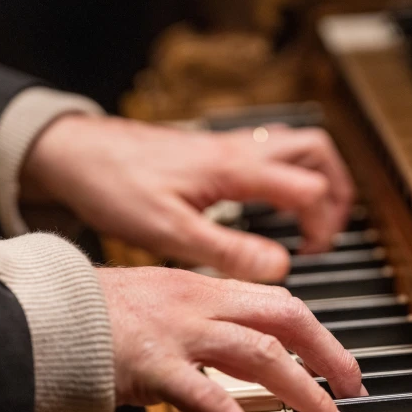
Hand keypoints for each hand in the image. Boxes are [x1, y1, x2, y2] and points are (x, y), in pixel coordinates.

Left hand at [21, 115, 354, 280]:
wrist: (74, 151)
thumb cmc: (113, 185)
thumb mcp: (169, 232)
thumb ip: (228, 250)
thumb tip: (279, 267)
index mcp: (235, 170)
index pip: (310, 188)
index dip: (324, 223)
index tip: (311, 253)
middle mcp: (239, 150)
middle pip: (317, 151)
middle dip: (337, 190)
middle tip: (331, 229)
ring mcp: (228, 145)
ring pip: (297, 144)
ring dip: (317, 176)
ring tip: (313, 215)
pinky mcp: (214, 149)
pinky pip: (271, 150)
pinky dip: (289, 172)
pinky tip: (272, 201)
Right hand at [98, 267, 363, 411]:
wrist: (42, 312)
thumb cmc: (94, 313)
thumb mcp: (157, 302)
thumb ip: (199, 319)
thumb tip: (236, 345)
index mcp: (203, 287)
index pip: (278, 301)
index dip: (317, 332)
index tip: (339, 360)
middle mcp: (200, 302)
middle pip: (285, 319)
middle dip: (329, 355)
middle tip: (354, 391)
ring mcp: (180, 332)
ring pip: (264, 357)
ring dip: (306, 395)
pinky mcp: (154, 366)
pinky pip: (213, 403)